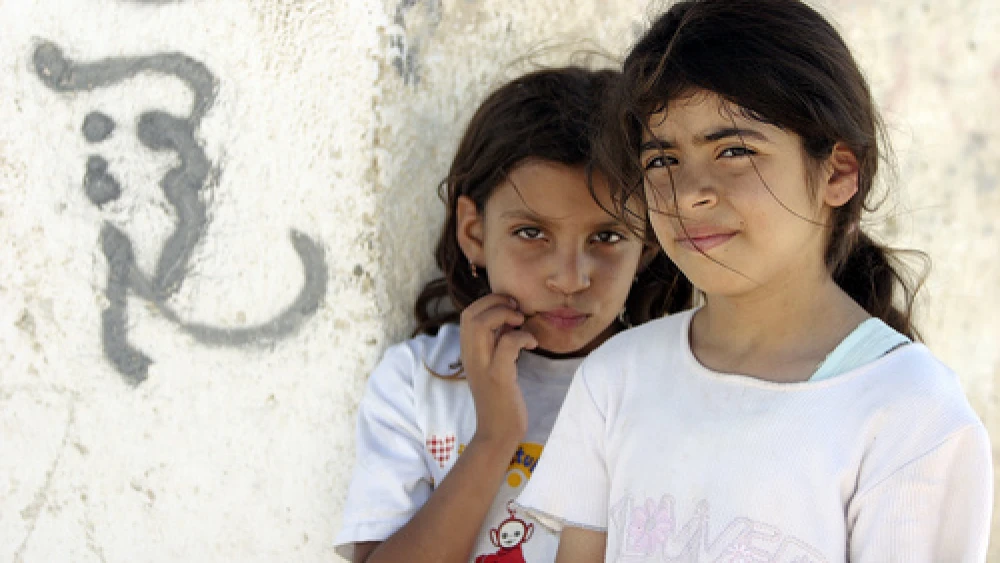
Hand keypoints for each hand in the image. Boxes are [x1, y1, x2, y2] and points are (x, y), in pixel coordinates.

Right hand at [459, 294, 538, 448]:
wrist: (497, 433)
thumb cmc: (500, 399)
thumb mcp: (492, 366)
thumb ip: (494, 344)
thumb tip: (508, 318)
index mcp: (468, 352)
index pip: (467, 314)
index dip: (489, 302)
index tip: (510, 308)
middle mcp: (471, 356)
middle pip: (470, 313)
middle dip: (496, 302)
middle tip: (517, 312)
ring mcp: (483, 366)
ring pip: (482, 323)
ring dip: (506, 314)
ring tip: (521, 323)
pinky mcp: (499, 377)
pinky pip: (508, 344)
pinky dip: (523, 337)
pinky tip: (532, 345)